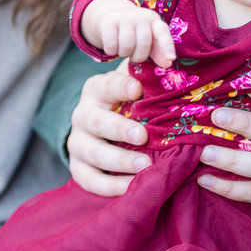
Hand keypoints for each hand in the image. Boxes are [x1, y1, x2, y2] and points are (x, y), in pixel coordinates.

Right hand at [67, 65, 151, 195]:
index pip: (107, 85)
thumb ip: (151, 76)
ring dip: (117, 160)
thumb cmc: (133, 104)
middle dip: (118, 128)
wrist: (107, 128)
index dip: (121, 86)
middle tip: (143, 136)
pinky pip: (88, 179)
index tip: (138, 90)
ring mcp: (78, 142)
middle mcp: (83, 114)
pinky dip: (109, 186)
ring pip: (91, 152)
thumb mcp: (138, 84)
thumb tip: (173, 63)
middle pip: (95, 121)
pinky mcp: (78, 166)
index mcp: (98, 89)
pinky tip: (132, 187)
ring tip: (144, 167)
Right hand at [82, 0, 175, 67]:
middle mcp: (141, 17)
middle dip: (139, 56)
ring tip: (124, 49)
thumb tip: (168, 64)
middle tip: (134, 55)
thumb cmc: (136, 32)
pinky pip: (112, 45)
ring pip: (127, 45)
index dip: (167, 46)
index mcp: (155, 21)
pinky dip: (112, 51)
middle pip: (143, 44)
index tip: (171, 59)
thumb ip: (159, 52)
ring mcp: (125, 18)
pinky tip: (113, 46)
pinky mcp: (109, 22)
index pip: (163, 33)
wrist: (113, 15)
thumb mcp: (149, 39)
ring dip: (124, 54)